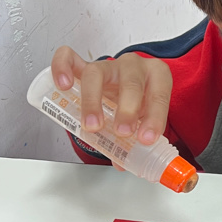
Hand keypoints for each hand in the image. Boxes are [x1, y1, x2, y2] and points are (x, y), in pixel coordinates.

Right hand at [50, 47, 172, 160]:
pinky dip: (62, 68)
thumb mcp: (146, 119)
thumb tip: (124, 163)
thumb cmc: (140, 101)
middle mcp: (133, 66)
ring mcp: (107, 65)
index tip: (146, 139)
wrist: (127, 86)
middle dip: (127, 110)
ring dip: (92, 101)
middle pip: (131, 82)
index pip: (159, 94)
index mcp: (157, 77)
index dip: (155, 118)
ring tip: (92, 125)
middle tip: (122, 132)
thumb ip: (137, 140)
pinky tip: (63, 85)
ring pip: (97, 73)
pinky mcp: (83, 65)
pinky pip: (69, 58)